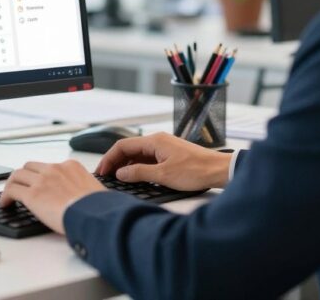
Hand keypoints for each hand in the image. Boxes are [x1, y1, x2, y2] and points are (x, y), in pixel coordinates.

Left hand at [0, 160, 104, 233]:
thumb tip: (84, 199)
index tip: (38, 183)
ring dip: (12, 184)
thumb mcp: (95, 190)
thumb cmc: (99, 208)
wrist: (94, 215)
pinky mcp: (32, 195)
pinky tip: (5, 204)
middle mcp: (55, 169)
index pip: (50, 166)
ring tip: (10, 195)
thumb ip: (85, 189)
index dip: (41, 175)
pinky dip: (5, 196)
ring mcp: (42, 180)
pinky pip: (12, 190)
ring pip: (18, 175)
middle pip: (30, 166)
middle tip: (20, 186)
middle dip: (24, 176)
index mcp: (71, 166)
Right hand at [95, 132, 231, 190]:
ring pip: (138, 154)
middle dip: (115, 162)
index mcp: (154, 141)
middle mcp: (158, 141)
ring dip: (126, 165)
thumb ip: (139, 173)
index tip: (101, 171)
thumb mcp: (163, 175)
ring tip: (117, 179)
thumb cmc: (195, 170)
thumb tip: (120, 173)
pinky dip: (137, 166)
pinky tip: (135, 177)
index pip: (123, 146)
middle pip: (129, 149)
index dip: (109, 158)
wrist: (218, 170)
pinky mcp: (169, 155)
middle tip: (106, 176)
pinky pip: (148, 158)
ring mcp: (164, 147)